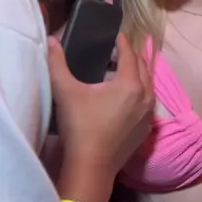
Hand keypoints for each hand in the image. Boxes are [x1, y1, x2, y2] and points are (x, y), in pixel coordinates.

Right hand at [48, 32, 152, 171]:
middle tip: (115, 51)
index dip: (122, 42)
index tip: (115, 34)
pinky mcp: (146, 129)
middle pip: (142, 67)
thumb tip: (52, 40)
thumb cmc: (80, 127)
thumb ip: (57, 63)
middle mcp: (146, 96)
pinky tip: (123, 97)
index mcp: (130, 84)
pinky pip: (147, 102)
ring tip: (118, 71)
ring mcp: (148, 114)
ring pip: (147, 85)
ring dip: (136, 74)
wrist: (91, 167)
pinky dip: (139, 92)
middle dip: (130, 56)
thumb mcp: (66, 92)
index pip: (129, 54)